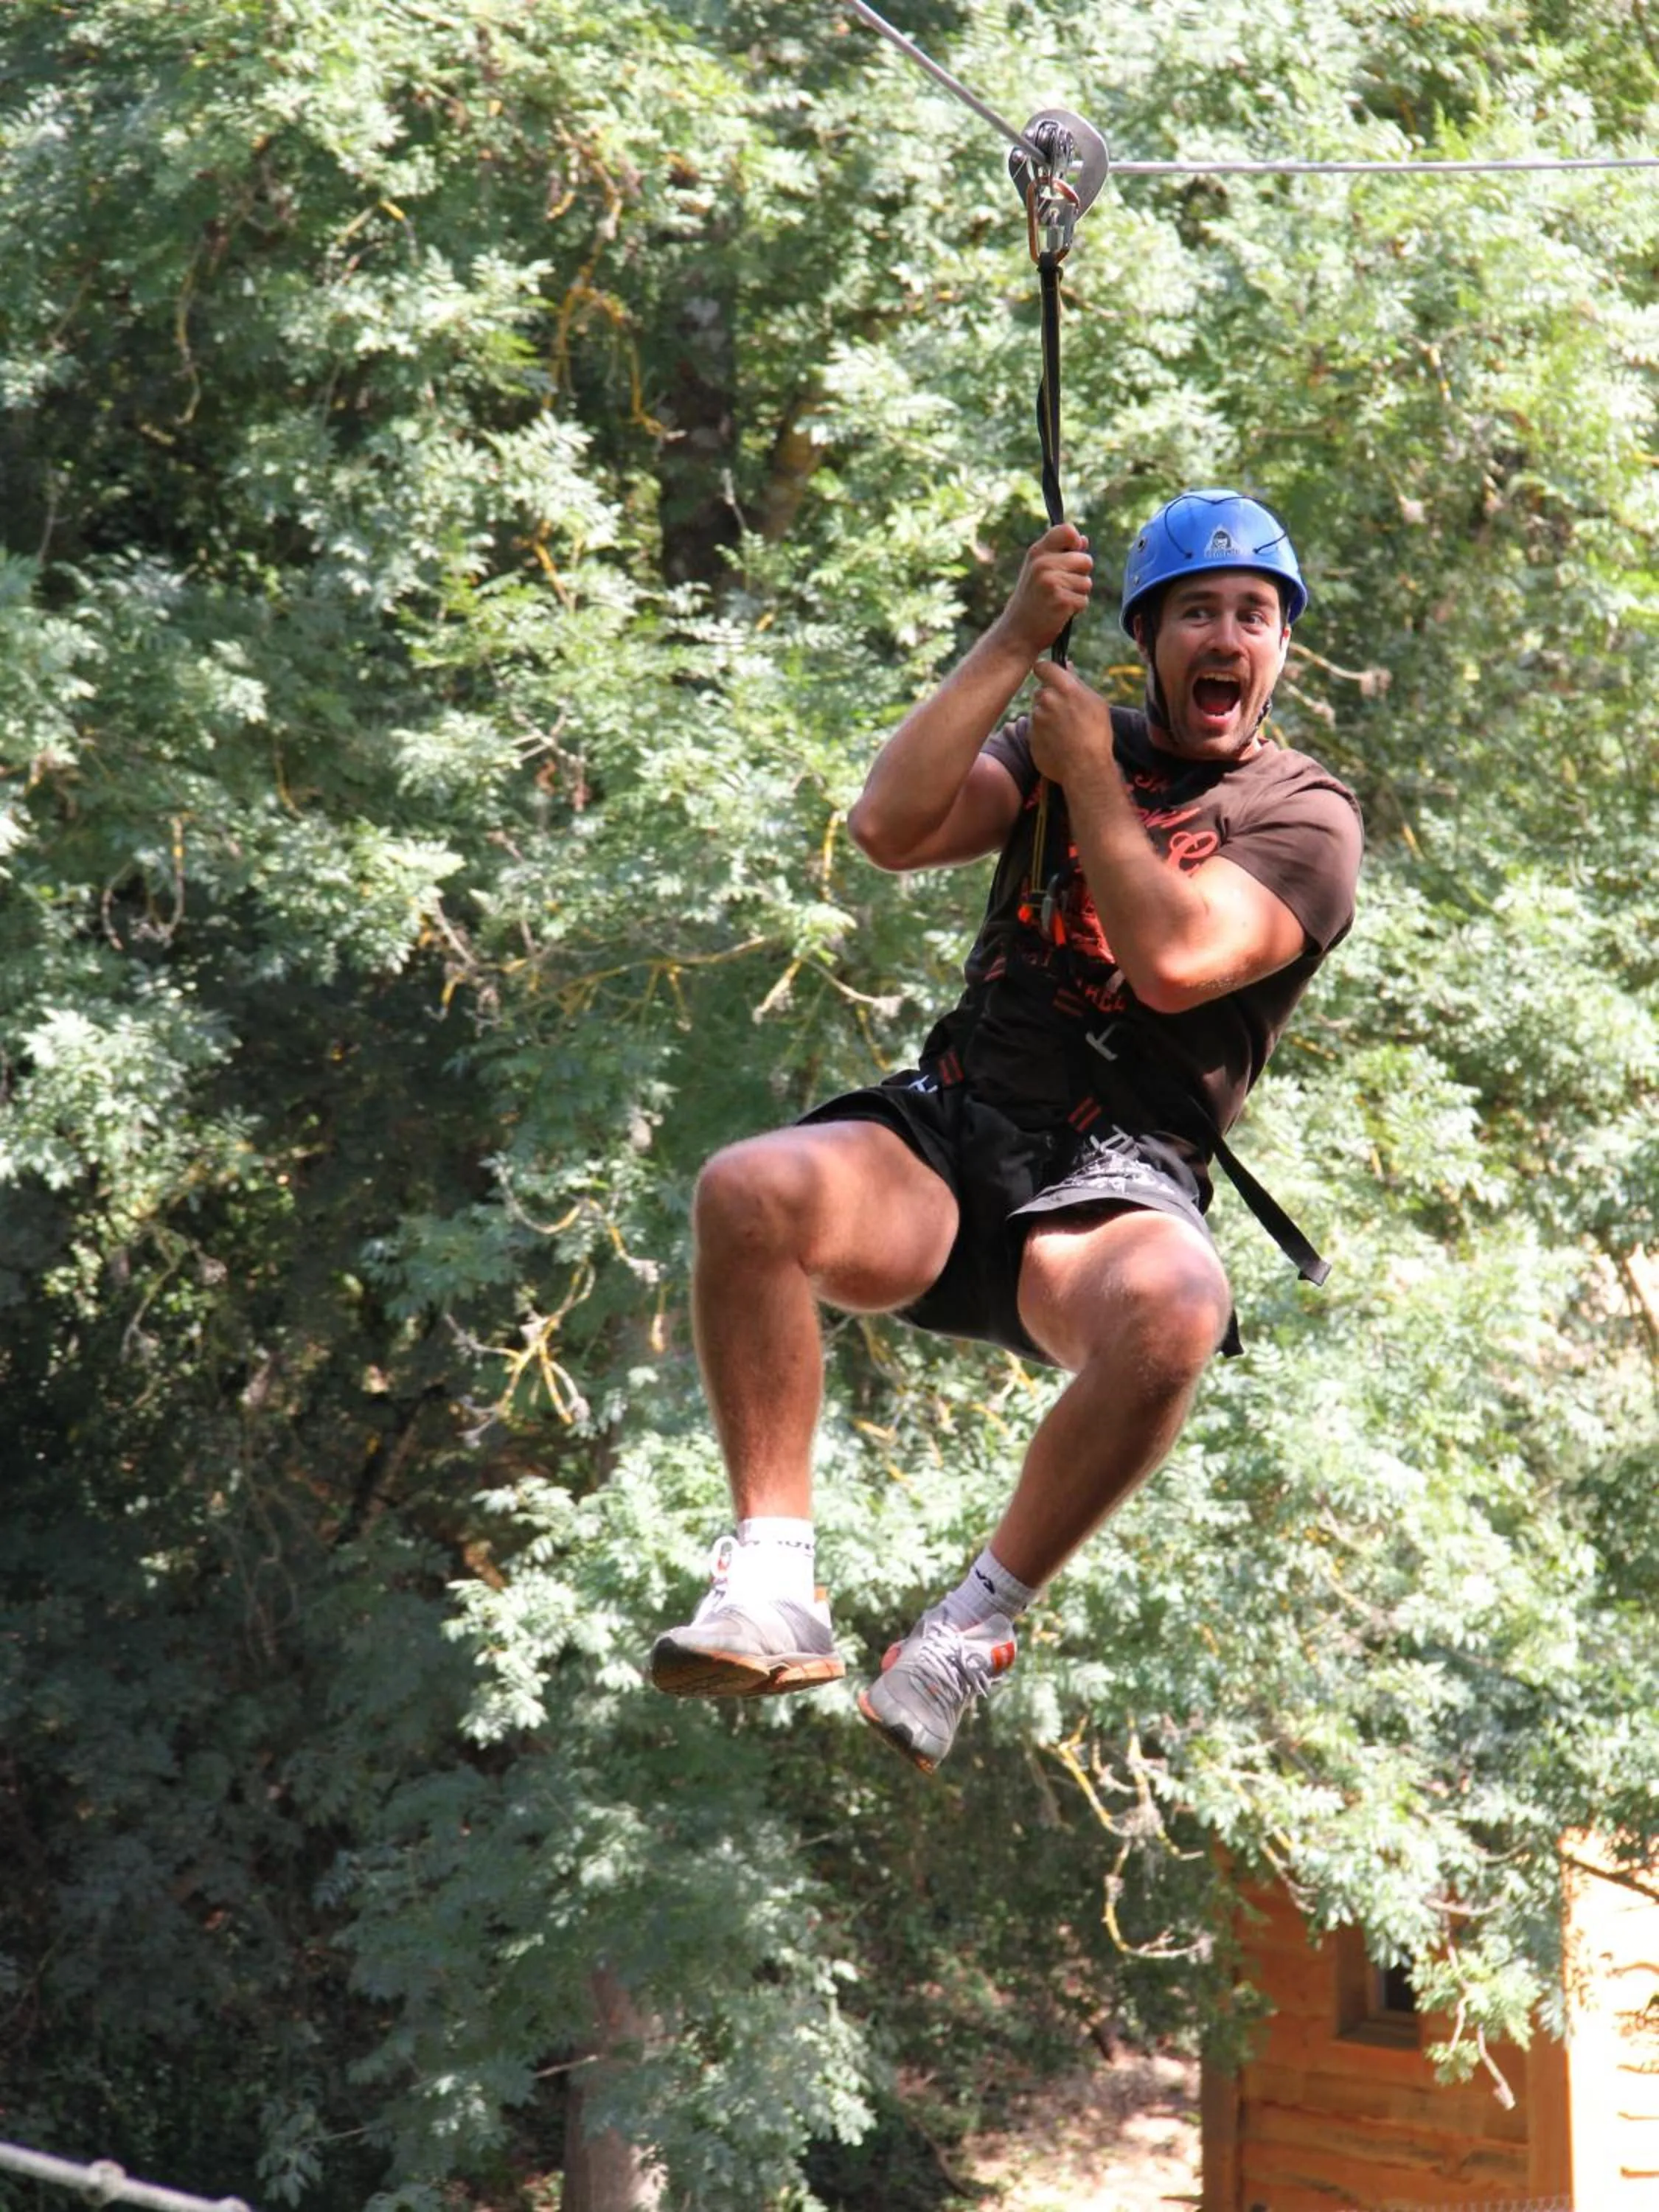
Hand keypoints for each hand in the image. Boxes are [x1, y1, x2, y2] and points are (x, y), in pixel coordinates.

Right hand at [998, 523, 1093, 659]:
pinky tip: (1058, 613)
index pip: (1067, 530)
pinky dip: (1075, 609)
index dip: (1076, 541)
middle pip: (1085, 561)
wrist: (1016, 634)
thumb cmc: (1031, 602)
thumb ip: (1059, 554)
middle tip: (1059, 589)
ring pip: (1086, 583)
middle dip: (1080, 576)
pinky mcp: (1061, 601)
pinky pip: (1084, 601)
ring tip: (1056, 601)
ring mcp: (1052, 582)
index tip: (1072, 554)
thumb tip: (1083, 540)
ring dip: (1077, 594)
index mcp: (1037, 553)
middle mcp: (1043, 564)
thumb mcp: (1038, 572)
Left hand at [1028, 656, 1112, 782]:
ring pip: (1037, 712)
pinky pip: (1035, 731)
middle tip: (1066, 714)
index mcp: (1064, 687)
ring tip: (1065, 732)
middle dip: (1050, 699)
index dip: (1046, 671)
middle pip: (1041, 692)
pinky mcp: (1030, 737)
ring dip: (1047, 718)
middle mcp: (1045, 700)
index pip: (1043, 666)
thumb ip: (1077, 682)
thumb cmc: (1096, 734)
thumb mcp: (1096, 703)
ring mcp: (1035, 719)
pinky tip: (1059, 744)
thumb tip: (1066, 666)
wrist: (1085, 768)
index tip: (1049, 675)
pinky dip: (1044, 735)